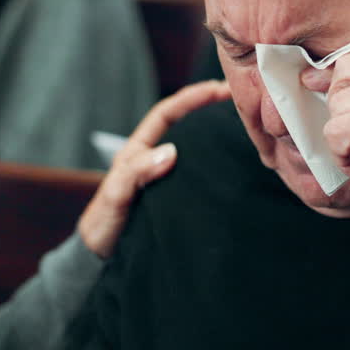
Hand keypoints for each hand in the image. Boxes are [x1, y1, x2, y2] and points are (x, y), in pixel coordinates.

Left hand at [78, 80, 230, 257]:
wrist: (102, 260)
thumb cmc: (103, 225)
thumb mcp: (115, 196)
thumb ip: (136, 173)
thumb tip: (171, 151)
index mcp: (138, 150)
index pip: (168, 113)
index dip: (191, 98)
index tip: (217, 88)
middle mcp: (155, 159)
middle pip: (186, 124)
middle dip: (210, 108)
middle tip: (241, 100)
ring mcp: (168, 177)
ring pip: (197, 148)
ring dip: (217, 134)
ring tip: (246, 126)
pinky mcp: (178, 196)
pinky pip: (201, 172)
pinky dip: (218, 163)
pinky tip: (237, 164)